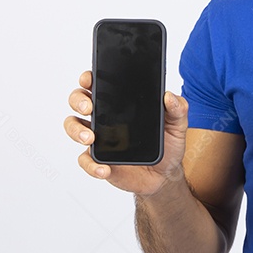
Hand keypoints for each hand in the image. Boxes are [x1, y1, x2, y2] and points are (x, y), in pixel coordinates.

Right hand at [64, 70, 188, 195]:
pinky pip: (85, 160)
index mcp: (120, 103)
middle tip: (89, 108)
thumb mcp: (177, 125)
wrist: (165, 174)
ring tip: (90, 138)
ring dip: (76, 130)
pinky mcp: (99, 160)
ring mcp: (99, 138)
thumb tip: (170, 96)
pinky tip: (104, 168)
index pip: (99, 84)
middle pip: (79, 100)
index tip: (90, 79)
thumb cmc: (167, 144)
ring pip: (74, 127)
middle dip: (79, 100)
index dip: (89, 78)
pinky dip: (91, 165)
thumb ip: (178, 109)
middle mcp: (104, 117)